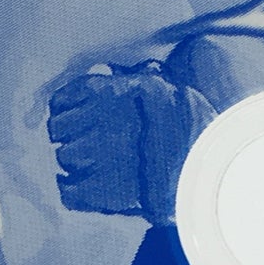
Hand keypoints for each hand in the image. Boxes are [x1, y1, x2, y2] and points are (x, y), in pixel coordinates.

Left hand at [48, 64, 206, 224]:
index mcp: (111, 92)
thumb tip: (110, 73)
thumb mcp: (163, 88)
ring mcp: (96, 154)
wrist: (205, 165)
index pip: (62, 100)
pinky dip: (73, 191)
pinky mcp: (100, 188)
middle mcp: (98, 119)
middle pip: (58, 129)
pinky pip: (68, 191)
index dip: (66, 111)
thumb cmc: (190, 126)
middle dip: (72, 137)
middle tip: (90, 145)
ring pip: (64, 157)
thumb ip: (134, 80)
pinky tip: (85, 188)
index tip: (74, 119)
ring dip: (75, 162)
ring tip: (94, 166)